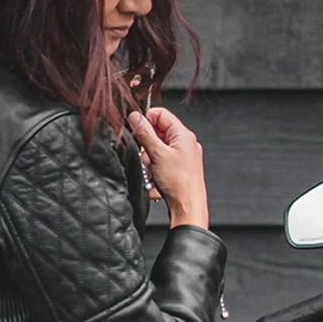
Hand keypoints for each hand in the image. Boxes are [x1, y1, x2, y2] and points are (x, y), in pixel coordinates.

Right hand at [127, 107, 208, 229]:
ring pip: (157, 148)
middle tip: (146, 156)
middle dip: (147, 144)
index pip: (161, 114)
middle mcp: (185, 143)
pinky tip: (155, 177)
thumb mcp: (156, 154)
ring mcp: (183, 156)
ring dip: (149, 158)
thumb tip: (135, 117)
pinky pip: (161, 160)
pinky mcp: (180, 168)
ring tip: (152, 170)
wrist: (188, 206)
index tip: (135, 128)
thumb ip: (144, 133)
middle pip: (158, 132)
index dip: (146, 119)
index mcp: (183, 134)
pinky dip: (154, 167)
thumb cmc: (179, 182)